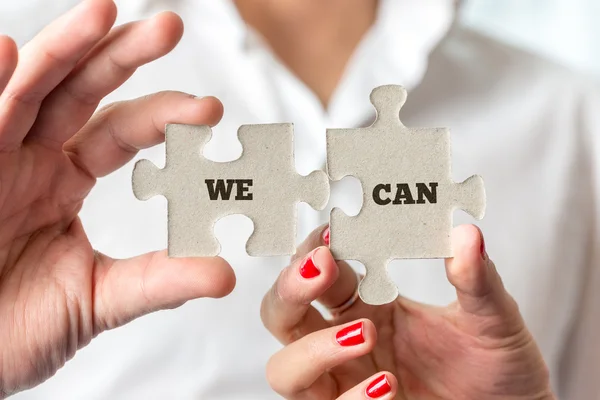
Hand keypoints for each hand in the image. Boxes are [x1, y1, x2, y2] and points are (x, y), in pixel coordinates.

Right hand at [0, 0, 234, 395]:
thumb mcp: (98, 299)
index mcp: (64, 179)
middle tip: (168, 26)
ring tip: (102, 11)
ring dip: (61, 48)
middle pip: (78, 91)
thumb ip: (158, 282)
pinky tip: (4, 52)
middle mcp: (28, 158)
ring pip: (25, 90)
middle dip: (119, 55)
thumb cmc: (13, 331)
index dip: (163, 115)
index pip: (120, 130)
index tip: (210, 110)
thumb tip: (227, 274)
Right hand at [261, 224, 555, 398]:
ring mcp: (348, 384)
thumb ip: (477, 281)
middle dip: (289, 289)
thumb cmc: (499, 371)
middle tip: (319, 269)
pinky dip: (351, 398)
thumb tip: (467, 235)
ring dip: (313, 349)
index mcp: (368, 306)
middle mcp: (346, 342)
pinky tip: (388, 385)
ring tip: (363, 333)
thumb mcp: (493, 320)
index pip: (318, 272)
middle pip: (281, 315)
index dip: (311, 252)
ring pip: (285, 370)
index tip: (327, 235)